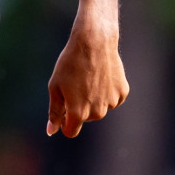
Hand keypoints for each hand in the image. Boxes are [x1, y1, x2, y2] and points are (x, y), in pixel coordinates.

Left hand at [46, 18, 128, 137]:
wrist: (93, 42)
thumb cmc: (70, 64)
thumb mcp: (55, 87)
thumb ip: (54, 112)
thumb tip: (51, 131)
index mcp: (78, 113)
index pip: (70, 131)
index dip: (64, 123)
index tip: (63, 111)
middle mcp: (96, 112)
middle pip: (84, 118)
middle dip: (78, 107)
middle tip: (74, 85)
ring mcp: (111, 103)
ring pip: (99, 108)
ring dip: (93, 99)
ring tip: (88, 77)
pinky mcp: (122, 92)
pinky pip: (112, 98)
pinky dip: (106, 91)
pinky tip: (101, 75)